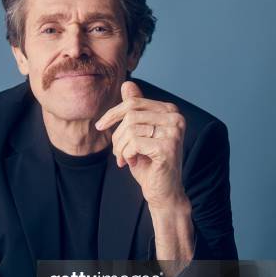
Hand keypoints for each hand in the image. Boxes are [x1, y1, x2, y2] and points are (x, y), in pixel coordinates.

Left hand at [95, 81, 187, 209]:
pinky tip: (132, 163)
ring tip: (125, 159)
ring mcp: (174, 132)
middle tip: (118, 153)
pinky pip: (134, 143)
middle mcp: (175, 118)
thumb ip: (135, 110)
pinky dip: (126, 155)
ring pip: (130, 129)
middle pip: (130, 115)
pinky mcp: (168, 147)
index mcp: (170, 111)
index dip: (112, 114)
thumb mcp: (138, 134)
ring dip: (120, 147)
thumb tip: (127, 84)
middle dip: (117, 135)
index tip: (100, 126)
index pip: (134, 102)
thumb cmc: (149, 164)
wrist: (163, 192)